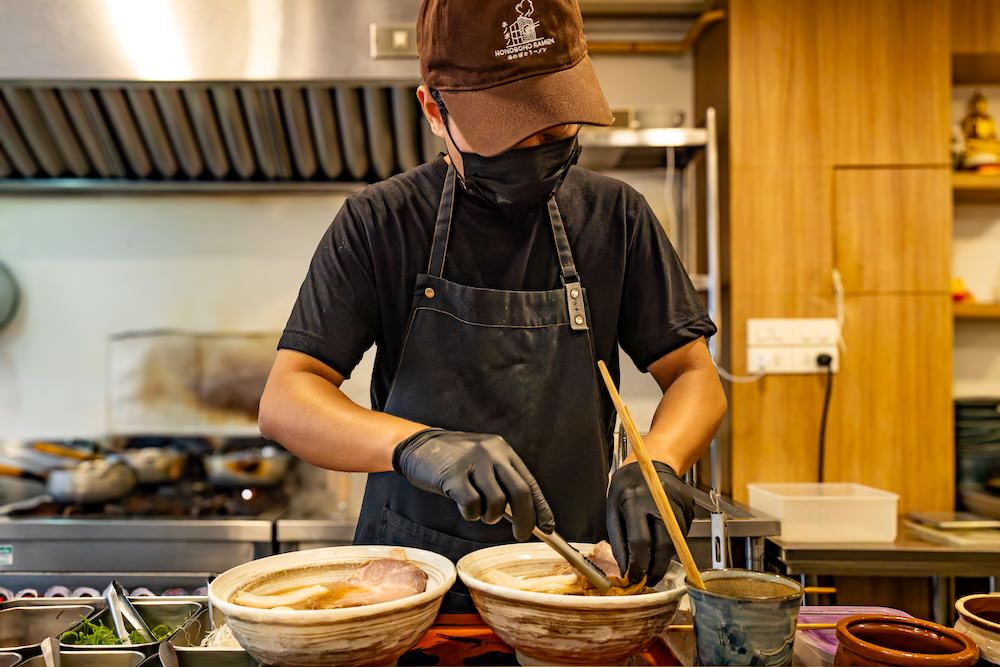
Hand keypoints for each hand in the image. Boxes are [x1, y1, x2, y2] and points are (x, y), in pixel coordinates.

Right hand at [392, 429, 554, 540]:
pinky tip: (465, 507)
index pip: (529, 482)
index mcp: (503, 450)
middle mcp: (491, 453)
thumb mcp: (482, 461)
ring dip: (490, 516)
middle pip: (520, 492)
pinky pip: (472, 506)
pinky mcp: (453, 475)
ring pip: (497, 502)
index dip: (541, 508)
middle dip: (525, 520)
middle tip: (521, 535)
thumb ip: (501, 481)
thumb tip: (523, 515)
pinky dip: (471, 514)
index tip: (548, 527)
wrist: (419, 444)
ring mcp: (472, 462)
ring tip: (480, 512)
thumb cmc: (454, 459)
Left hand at [606, 461, 693, 584]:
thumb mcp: (613, 510)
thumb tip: (625, 568)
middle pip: (664, 545)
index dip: (638, 564)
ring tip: (654, 563)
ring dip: (665, 558)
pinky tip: (662, 536)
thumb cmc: (627, 487)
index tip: (635, 577)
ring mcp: (677, 502)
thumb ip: (618, 541)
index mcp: (634, 500)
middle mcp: (658, 501)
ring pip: (676, 542)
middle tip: (649, 580)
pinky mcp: (689, 505)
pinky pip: (682, 533)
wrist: (650, 463)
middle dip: (657, 568)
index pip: (640, 541)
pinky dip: (672, 542)